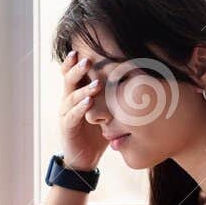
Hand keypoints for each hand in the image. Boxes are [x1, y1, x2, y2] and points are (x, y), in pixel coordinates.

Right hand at [58, 49, 107, 170]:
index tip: (81, 48)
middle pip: (68, 79)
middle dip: (77, 69)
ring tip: (96, 85)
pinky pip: (73, 114)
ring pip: (71, 95)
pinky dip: (81, 108)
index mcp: (76, 91)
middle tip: (86, 60)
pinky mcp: (67, 126)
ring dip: (84, 89)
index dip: (74, 61)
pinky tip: (89, 102)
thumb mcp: (108, 109)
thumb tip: (139, 78)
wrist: (84, 157)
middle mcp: (68, 99)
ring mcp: (66, 112)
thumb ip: (115, 95)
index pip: (72, 72)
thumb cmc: (98, 129)